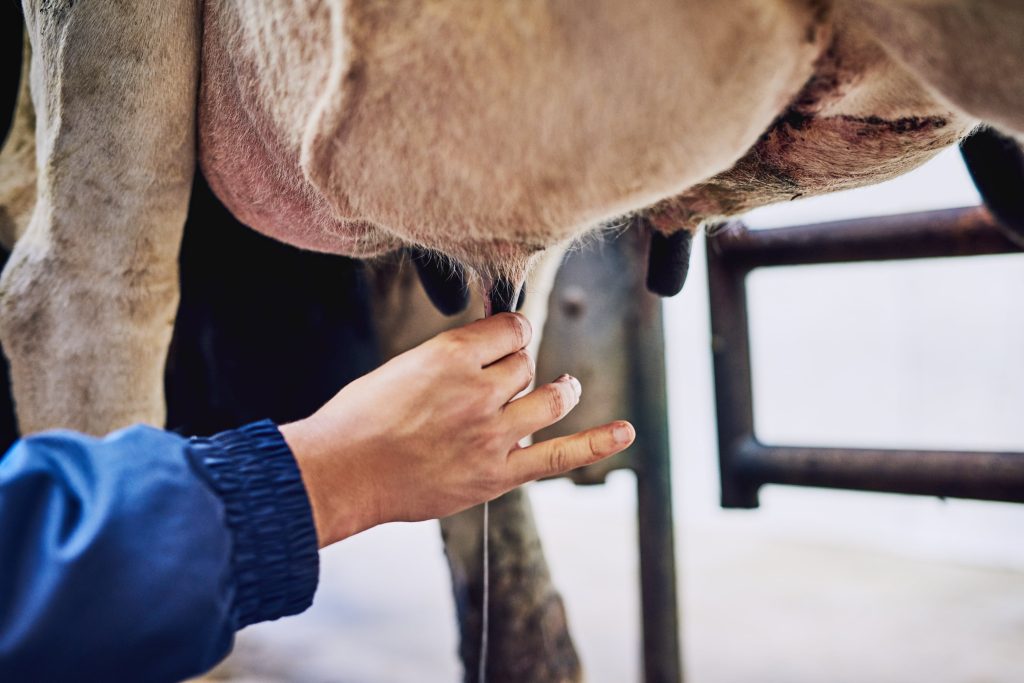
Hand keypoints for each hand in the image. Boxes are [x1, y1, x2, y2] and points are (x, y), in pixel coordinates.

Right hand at [280, 313, 634, 546]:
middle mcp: (479, 389)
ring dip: (558, 390)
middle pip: (526, 364)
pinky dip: (596, 443)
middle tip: (495, 382)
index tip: (506, 337)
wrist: (342, 472)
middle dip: (516, 368)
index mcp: (451, 355)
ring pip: (549, 397)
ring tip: (563, 388)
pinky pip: (557, 456)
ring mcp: (492, 433)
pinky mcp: (497, 473)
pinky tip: (624, 432)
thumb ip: (449, 357)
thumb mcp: (401, 366)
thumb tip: (484, 344)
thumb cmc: (359, 419)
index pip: (511, 328)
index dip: (510, 332)